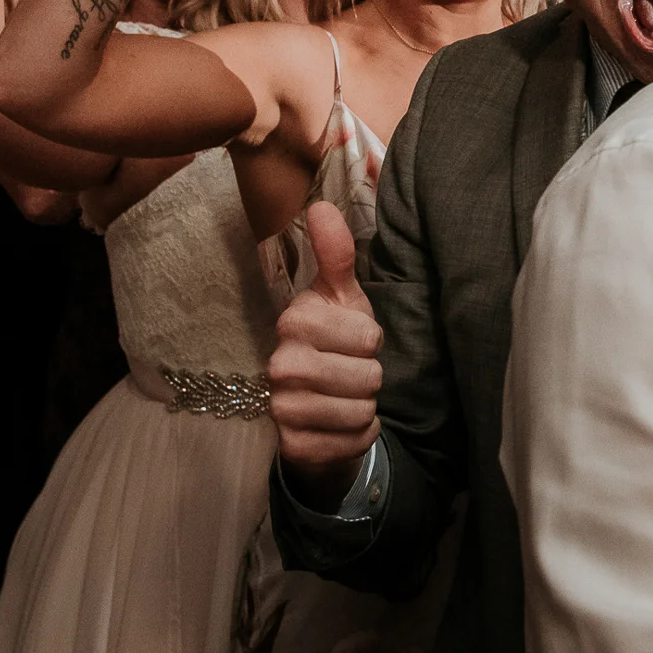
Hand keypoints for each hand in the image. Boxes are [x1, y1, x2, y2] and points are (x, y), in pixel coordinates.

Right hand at [267, 201, 383, 502]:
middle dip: (371, 377)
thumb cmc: (337, 347)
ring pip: (361, 409)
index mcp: (294, 322)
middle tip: (351, 373)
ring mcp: (283, 408)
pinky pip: (354, 440)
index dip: (371, 342)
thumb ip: (336, 254)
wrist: (318, 414)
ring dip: (366, 407)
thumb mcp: (343, 298)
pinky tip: (340, 427)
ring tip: (346, 399)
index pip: (368, 336)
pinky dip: (359, 436)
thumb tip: (321, 205)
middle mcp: (280, 364)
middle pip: (368, 376)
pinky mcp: (295, 447)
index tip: (353, 342)